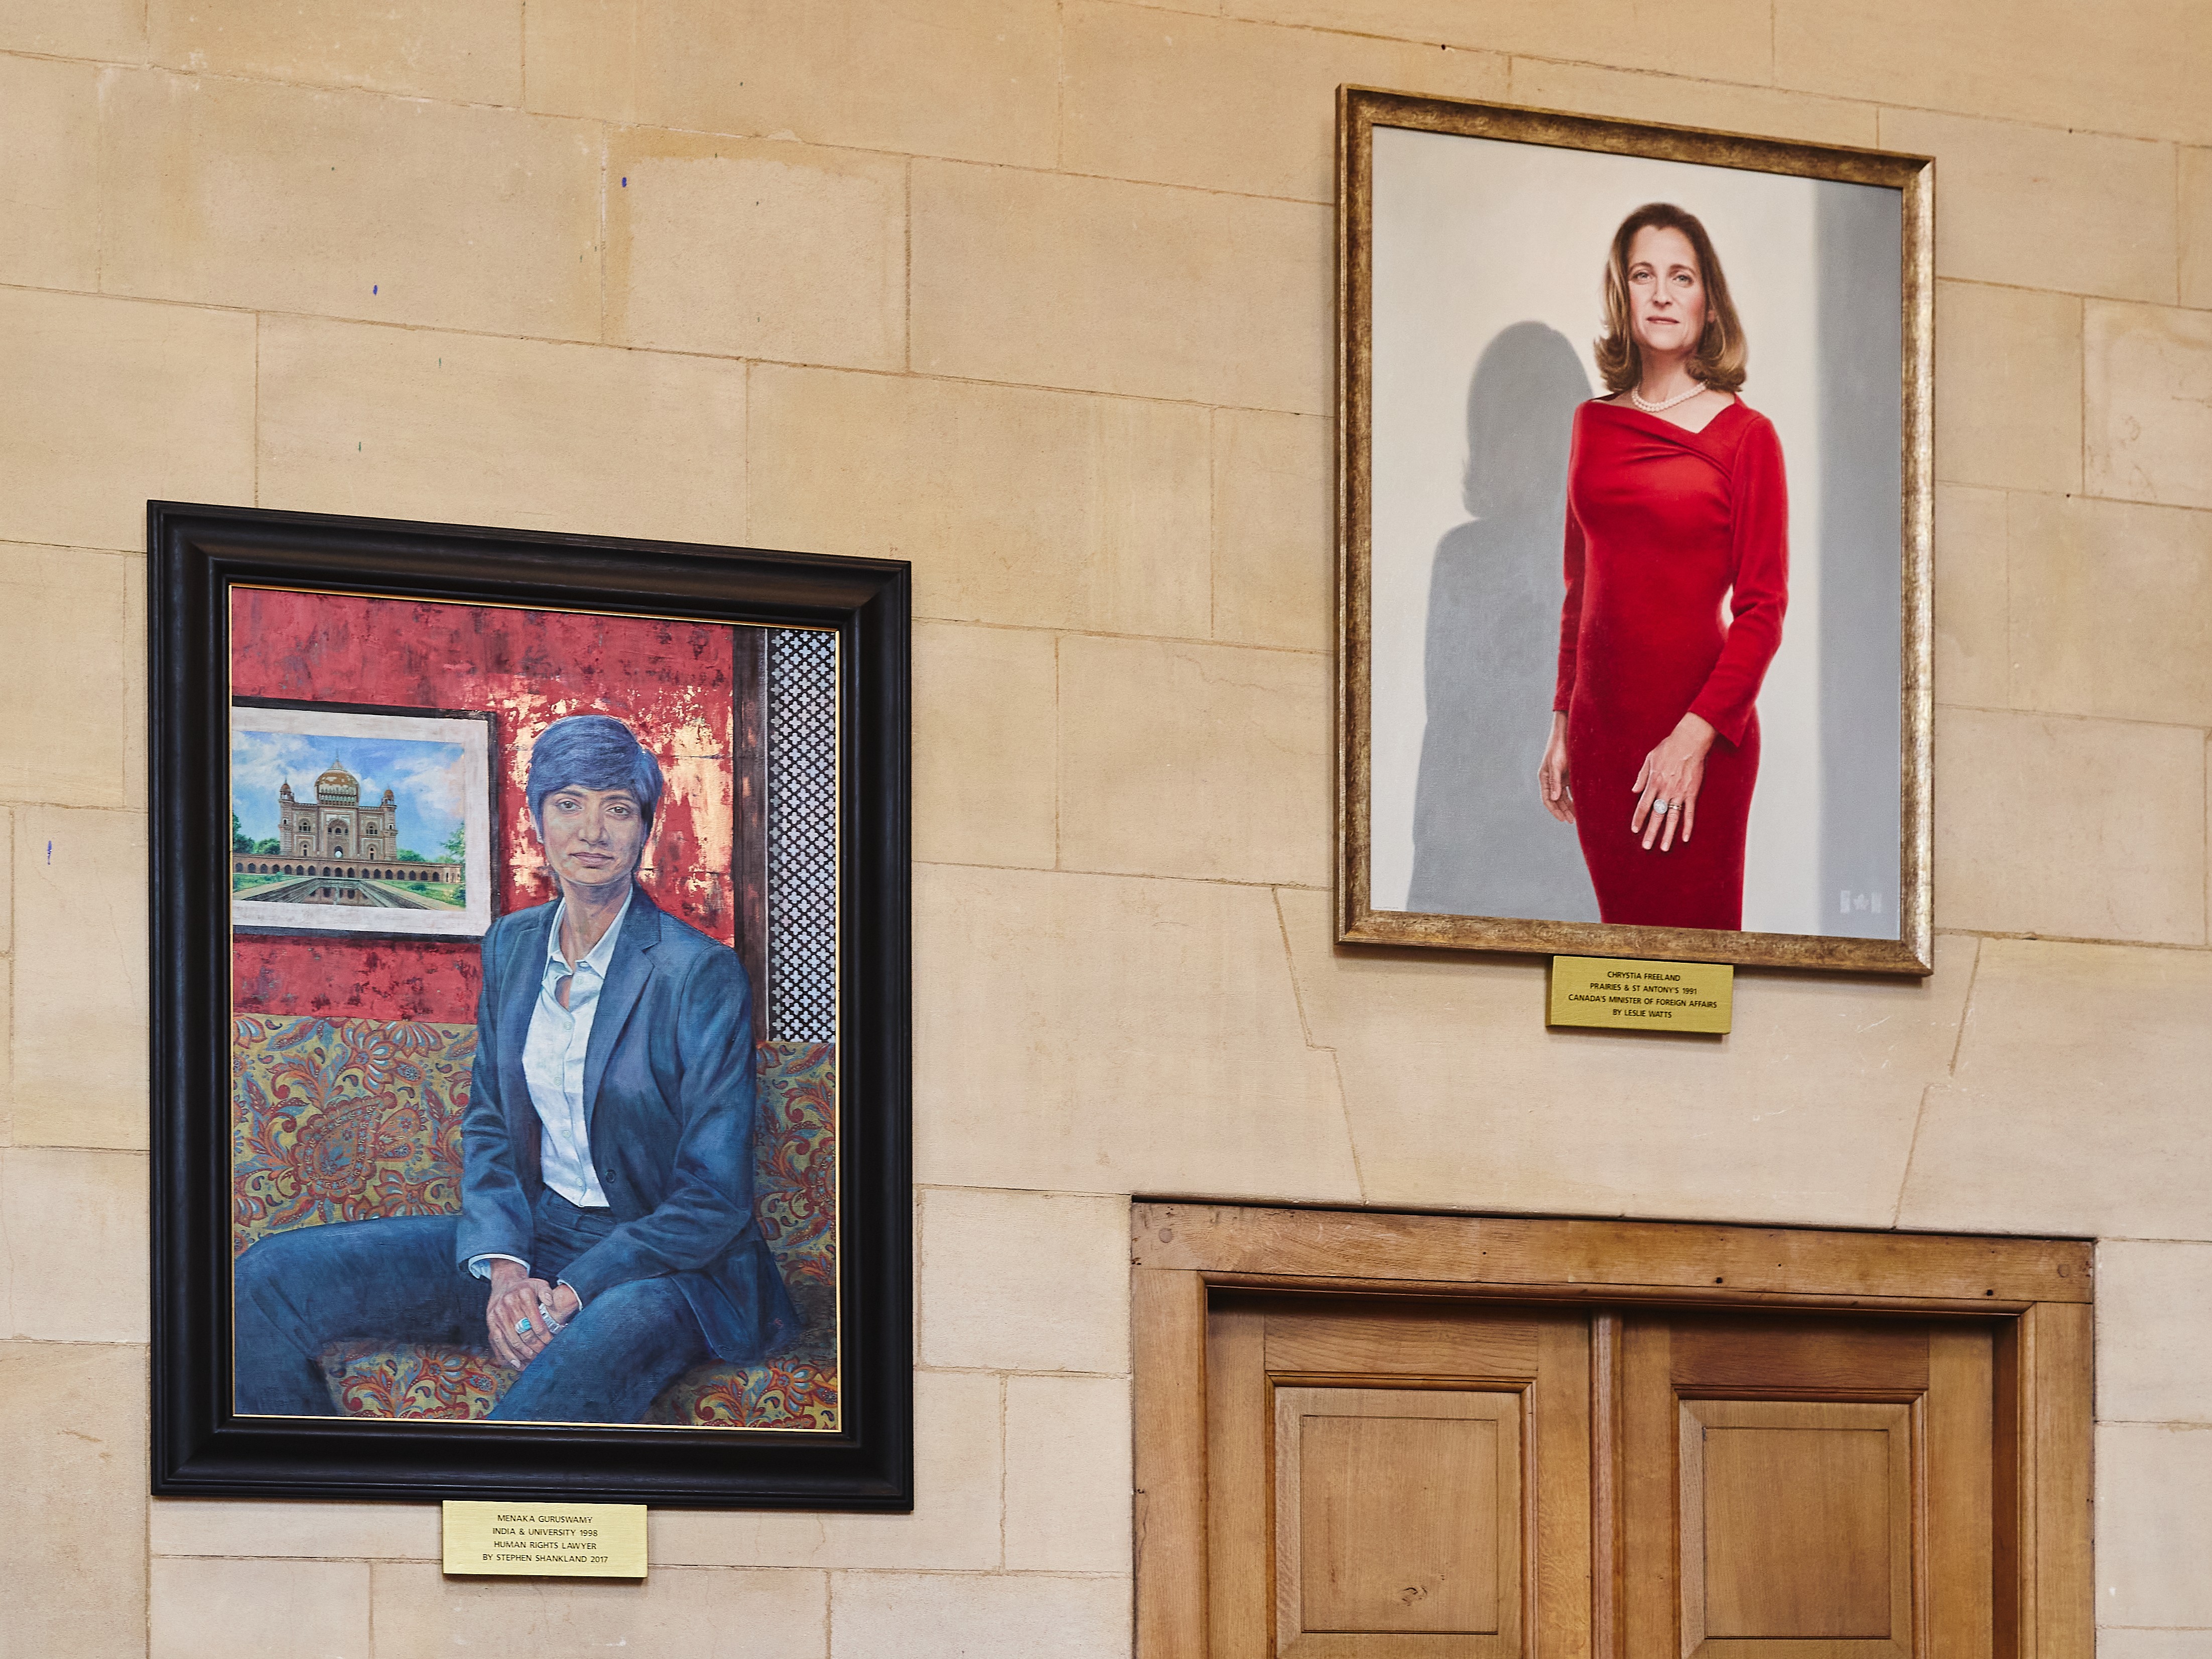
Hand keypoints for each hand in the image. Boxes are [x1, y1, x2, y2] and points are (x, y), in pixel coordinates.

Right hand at [486, 1262, 579, 1368]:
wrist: (504, 1285)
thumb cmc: (525, 1289)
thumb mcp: (539, 1284)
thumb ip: (546, 1292)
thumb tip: (550, 1302)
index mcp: (523, 1294)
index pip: (536, 1320)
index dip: (544, 1334)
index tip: (550, 1342)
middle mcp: (508, 1304)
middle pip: (523, 1332)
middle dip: (534, 1346)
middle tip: (542, 1354)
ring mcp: (497, 1314)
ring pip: (510, 1339)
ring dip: (520, 1354)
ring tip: (530, 1361)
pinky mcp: (491, 1323)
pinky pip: (497, 1342)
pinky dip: (506, 1354)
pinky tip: (515, 1363)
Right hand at [1538, 714, 1575, 823]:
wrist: (1567, 733)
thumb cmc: (1559, 748)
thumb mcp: (1555, 765)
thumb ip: (1555, 782)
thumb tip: (1553, 798)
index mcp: (1544, 778)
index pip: (1547, 799)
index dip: (1554, 811)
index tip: (1562, 819)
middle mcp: (1552, 779)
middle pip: (1556, 800)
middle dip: (1563, 811)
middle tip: (1571, 821)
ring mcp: (1561, 777)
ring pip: (1564, 796)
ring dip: (1569, 806)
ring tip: (1577, 816)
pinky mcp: (1569, 774)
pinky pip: (1572, 789)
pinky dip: (1575, 797)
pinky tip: (1581, 803)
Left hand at [1630, 713, 1715, 851]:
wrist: (1689, 741)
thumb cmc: (1669, 747)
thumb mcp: (1649, 759)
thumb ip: (1641, 776)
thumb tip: (1634, 791)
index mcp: (1653, 782)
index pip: (1643, 805)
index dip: (1638, 819)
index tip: (1635, 830)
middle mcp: (1665, 790)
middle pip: (1656, 816)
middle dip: (1651, 832)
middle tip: (1646, 846)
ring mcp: (1679, 793)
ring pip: (1672, 818)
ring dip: (1667, 834)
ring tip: (1664, 848)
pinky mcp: (1692, 793)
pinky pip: (1689, 813)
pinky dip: (1688, 826)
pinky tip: (1685, 838)